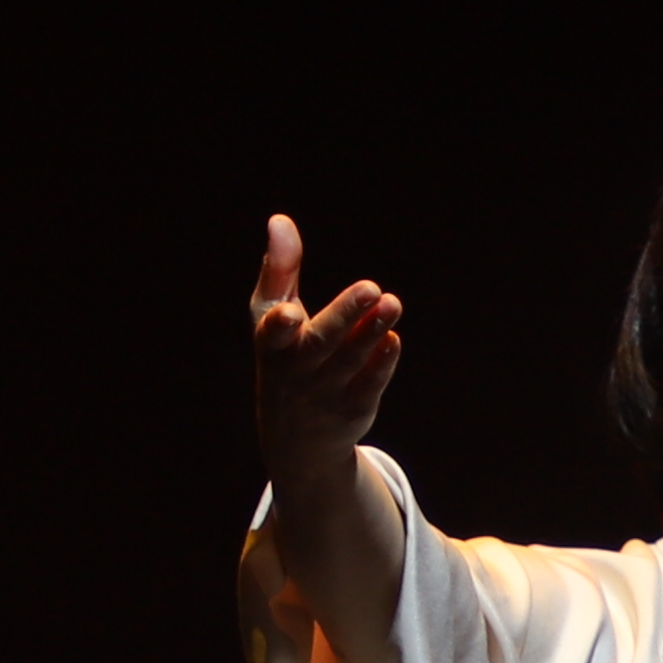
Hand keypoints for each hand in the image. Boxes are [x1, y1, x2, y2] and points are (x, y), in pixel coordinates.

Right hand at [246, 212, 405, 468]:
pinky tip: (392, 338)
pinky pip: (370, 384)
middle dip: (344, 317)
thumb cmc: (284, 359)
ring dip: (373, 331)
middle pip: (320, 344)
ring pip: (351, 361)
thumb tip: (279, 220)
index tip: (289, 312)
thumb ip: (279, 270)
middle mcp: (296, 373)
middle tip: (371, 287)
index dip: (279, 325)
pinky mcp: (353, 408)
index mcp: (272, 347)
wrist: (296, 442)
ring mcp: (326, 394)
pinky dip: (382, 362)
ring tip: (391, 303)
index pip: (272, 336)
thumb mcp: (270, 318)